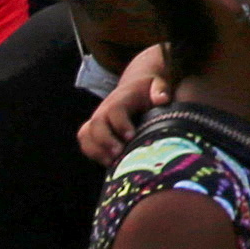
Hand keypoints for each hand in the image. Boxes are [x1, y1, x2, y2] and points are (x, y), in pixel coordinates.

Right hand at [78, 47, 175, 168]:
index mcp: (122, 99)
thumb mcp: (157, 84)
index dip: (120, 123)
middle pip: (96, 123)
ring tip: (113, 163)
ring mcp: (98, 120)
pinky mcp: (95, 131)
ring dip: (96, 150)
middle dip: (105, 140)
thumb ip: (160, 89)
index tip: (131, 136)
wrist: (135, 88)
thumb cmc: (148, 89)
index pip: (114, 109)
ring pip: (86, 134)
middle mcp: (105, 109)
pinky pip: (86, 143)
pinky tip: (110, 165)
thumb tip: (162, 99)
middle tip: (119, 153)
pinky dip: (94, 154)